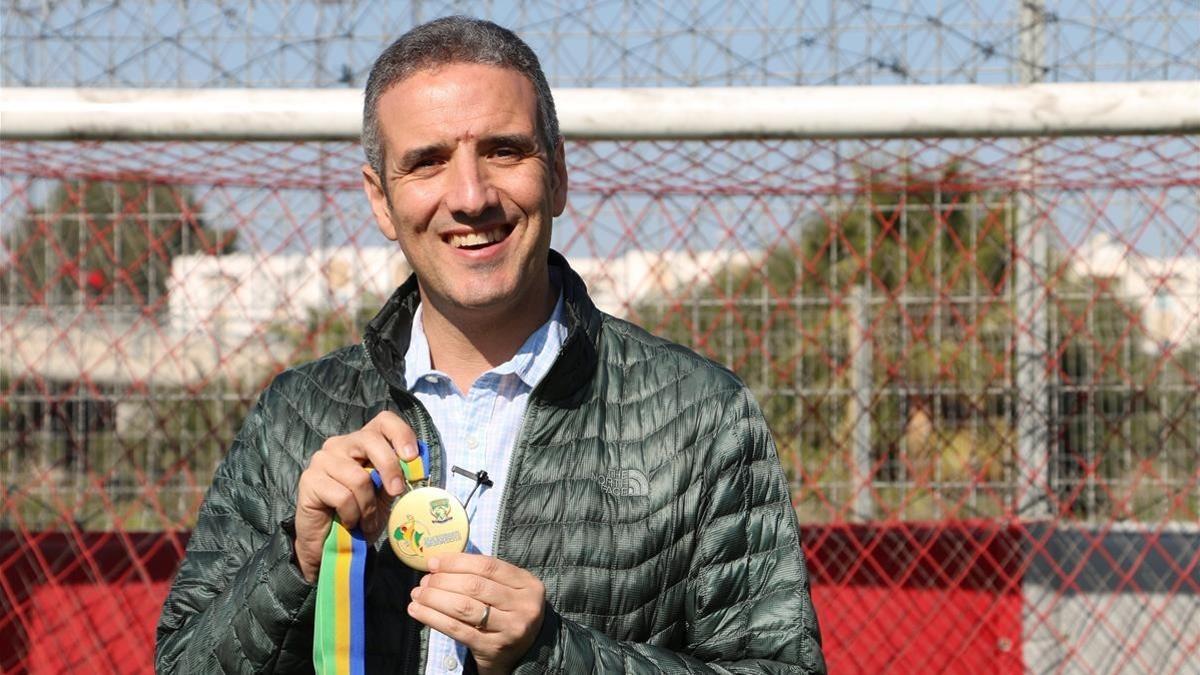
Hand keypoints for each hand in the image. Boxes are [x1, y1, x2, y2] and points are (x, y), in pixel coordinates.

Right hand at [294, 411, 417, 582]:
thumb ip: (397, 476)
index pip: (383, 421)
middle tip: (397, 492)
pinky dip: (352, 515)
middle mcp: (340, 444)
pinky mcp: (309, 480)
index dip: (401, 433)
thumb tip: (416, 465)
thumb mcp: (385, 495)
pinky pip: (343, 496)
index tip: (412, 457)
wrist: (330, 544)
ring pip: (359, 477)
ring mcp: (322, 460)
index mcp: (362, 442)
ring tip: (366, 520)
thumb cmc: (361, 516)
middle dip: (390, 468)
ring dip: (368, 505)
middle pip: (371, 441)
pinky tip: (348, 522)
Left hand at [408, 553, 545, 674]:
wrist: (521, 655)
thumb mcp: (508, 591)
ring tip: (418, 595)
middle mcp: (524, 606)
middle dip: (443, 581)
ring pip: (463, 607)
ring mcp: (510, 628)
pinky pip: (457, 629)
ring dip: (434, 598)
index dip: (456, 562)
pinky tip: (417, 611)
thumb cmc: (507, 615)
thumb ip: (483, 576)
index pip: (488, 566)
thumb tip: (439, 565)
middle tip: (424, 582)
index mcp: (528, 584)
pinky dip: (433, 618)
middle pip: (474, 586)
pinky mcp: (493, 648)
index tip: (433, 563)